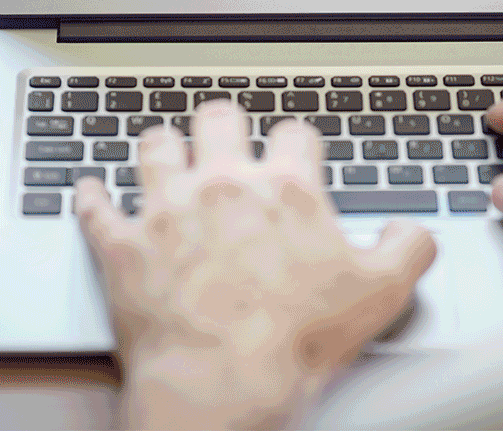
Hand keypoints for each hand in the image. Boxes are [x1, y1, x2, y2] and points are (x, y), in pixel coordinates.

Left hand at [74, 101, 435, 430]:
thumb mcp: (381, 294)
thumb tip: (412, 231)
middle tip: (224, 136)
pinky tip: (89, 189)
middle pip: (218, 120)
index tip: (295, 154)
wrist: (223, 383)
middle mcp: (222, 186)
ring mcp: (167, 212)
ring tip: (165, 150)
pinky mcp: (123, 247)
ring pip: (155, 147)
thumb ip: (407, 249)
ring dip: (161, 147)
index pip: (294, 134)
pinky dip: (91, 196)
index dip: (297, 142)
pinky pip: (95, 207)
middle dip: (223, 124)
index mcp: (285, 190)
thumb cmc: (295, 340)